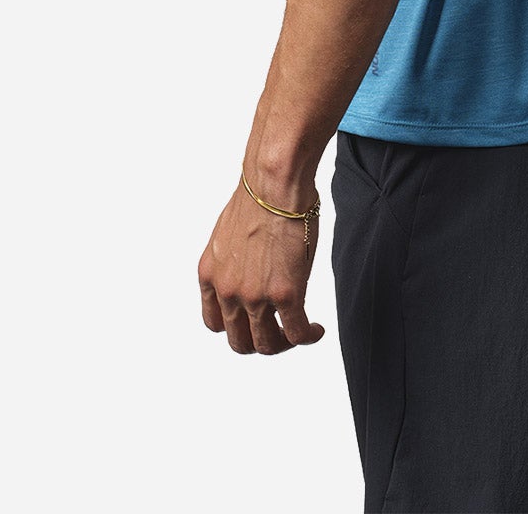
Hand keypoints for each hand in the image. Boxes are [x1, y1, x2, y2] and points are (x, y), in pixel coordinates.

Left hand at [198, 179, 326, 355]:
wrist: (275, 182)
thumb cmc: (260, 194)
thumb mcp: (227, 234)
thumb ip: (232, 261)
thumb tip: (250, 269)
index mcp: (210, 275)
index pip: (215, 323)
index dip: (236, 327)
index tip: (253, 321)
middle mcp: (228, 292)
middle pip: (239, 341)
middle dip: (260, 341)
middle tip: (279, 331)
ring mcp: (256, 297)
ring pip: (267, 345)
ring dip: (285, 344)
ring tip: (300, 332)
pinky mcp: (286, 294)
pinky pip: (297, 332)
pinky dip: (308, 336)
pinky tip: (317, 330)